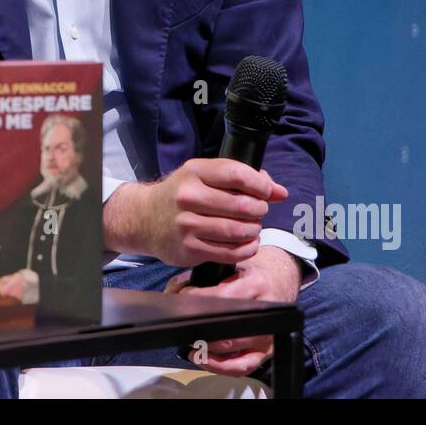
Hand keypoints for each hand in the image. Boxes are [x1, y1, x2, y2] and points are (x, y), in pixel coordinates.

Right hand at [136, 158, 287, 266]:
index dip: (262, 185)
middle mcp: (188, 197)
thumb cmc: (181, 194)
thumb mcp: (203, 176)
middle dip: (259, 209)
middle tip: (258, 211)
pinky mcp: (189, 249)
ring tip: (252, 227)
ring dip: (254, 230)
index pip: (238, 175)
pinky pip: (231, 252)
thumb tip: (280, 192)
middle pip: (243, 205)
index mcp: (194, 172)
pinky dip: (247, 249)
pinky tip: (246, 243)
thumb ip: (241, 179)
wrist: (145, 218)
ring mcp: (187, 225)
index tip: (268, 192)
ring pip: (239, 231)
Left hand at [165, 245, 302, 376]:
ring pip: (230, 348)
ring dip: (205, 348)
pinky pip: (242, 366)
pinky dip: (221, 367)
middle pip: (224, 327)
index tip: (179, 299)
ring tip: (189, 343)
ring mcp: (266, 334)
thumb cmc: (250, 275)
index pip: (219, 298)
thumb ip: (200, 276)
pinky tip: (205, 359)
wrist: (279, 281)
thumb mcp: (229, 266)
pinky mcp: (266, 350)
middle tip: (180, 324)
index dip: (194, 300)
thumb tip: (172, 290)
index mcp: (254, 285)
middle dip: (197, 328)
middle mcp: (263, 312)